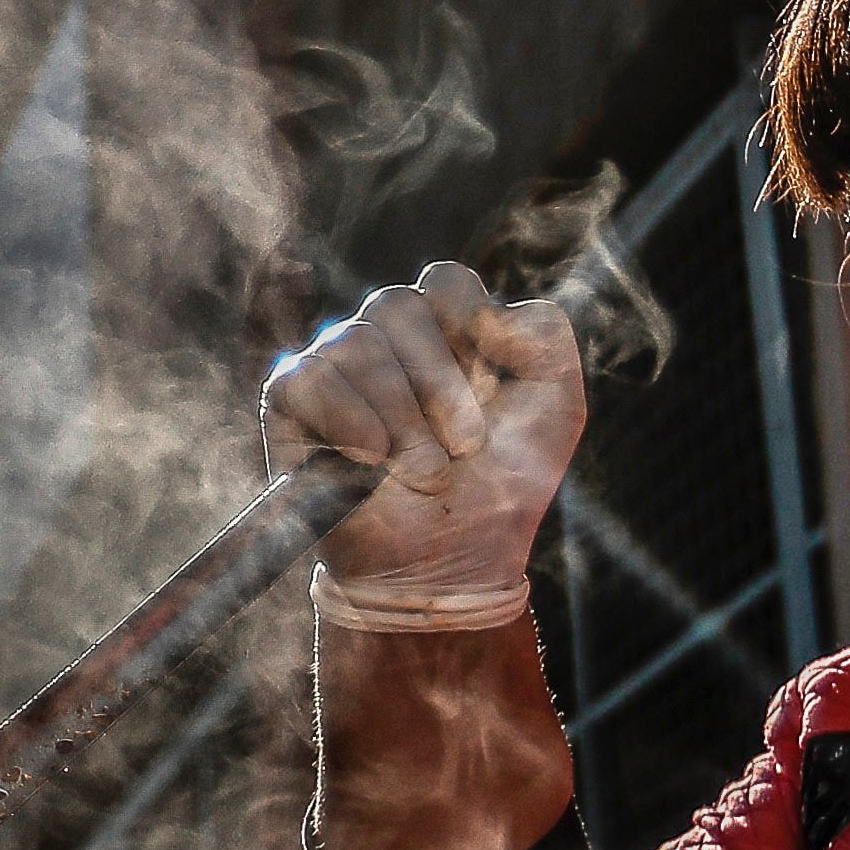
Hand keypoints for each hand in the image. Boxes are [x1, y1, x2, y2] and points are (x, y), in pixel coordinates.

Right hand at [260, 263, 581, 628]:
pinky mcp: (292, 405)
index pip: (445, 283)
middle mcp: (386, 341)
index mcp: (446, 332)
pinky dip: (345, 416)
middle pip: (396, 305)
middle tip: (464, 448)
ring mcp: (336, 369)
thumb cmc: (503, 490)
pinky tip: (370, 456)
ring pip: (354, 342)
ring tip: (423, 473)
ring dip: (400, 417)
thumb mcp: (558, 405)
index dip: (468, 326)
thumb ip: (545, 333)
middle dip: (438, 383)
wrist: (452, 566)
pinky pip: (306, 375)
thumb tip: (483, 309)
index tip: (491, 388)